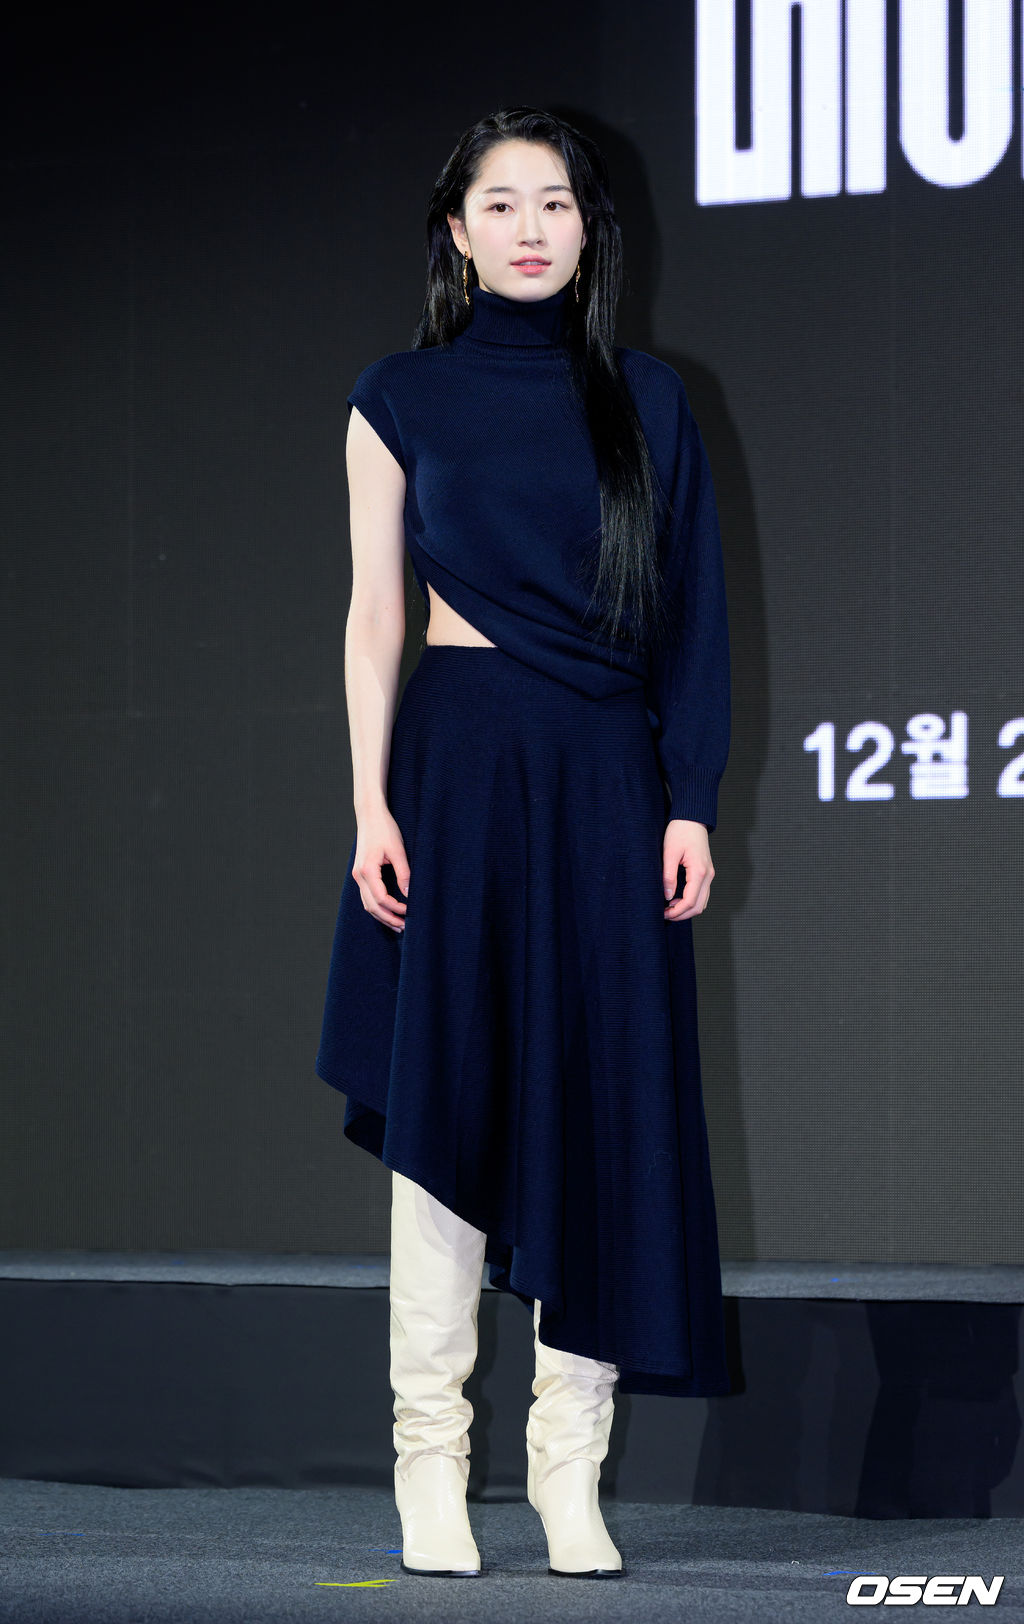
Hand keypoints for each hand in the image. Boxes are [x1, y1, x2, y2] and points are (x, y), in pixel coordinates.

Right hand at [352, 806, 409, 933]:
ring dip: (382, 915)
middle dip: (388, 918)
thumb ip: (404, 873)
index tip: (410, 911)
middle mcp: (359, 875)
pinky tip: (388, 911)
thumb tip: (409, 894)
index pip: (381, 899)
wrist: (370, 815)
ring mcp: (357, 875)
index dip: (396, 908)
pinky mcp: (360, 873)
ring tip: (398, 924)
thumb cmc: (385, 830)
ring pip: (367, 904)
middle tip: (404, 927)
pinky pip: (366, 896)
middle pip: (372, 906)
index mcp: (367, 870)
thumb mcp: (398, 851)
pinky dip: (377, 907)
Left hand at [663, 818, 713, 921]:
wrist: (692, 818)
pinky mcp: (706, 872)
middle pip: (699, 906)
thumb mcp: (669, 852)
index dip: (676, 912)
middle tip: (664, 914)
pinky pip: (701, 894)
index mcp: (699, 871)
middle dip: (682, 914)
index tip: (663, 913)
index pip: (690, 901)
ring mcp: (709, 874)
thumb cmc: (680, 831)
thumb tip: (667, 896)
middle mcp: (708, 875)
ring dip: (687, 909)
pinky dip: (691, 901)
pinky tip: (676, 898)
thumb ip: (668, 875)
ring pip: (702, 902)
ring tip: (668, 908)